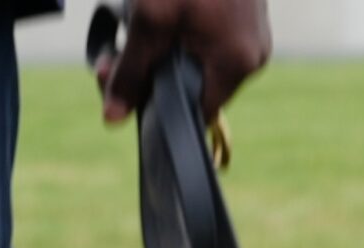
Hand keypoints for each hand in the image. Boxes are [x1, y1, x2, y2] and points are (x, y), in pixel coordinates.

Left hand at [95, 0, 270, 124]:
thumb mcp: (149, 19)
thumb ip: (131, 71)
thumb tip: (114, 119)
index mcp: (237, 64)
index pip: (194, 112)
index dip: (154, 104)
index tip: (120, 84)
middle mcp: (253, 54)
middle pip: (193, 86)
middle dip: (149, 72)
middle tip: (110, 58)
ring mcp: (252, 33)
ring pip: (196, 60)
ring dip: (159, 49)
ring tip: (132, 22)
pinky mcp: (244, 13)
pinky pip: (206, 38)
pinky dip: (176, 31)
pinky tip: (157, 11)